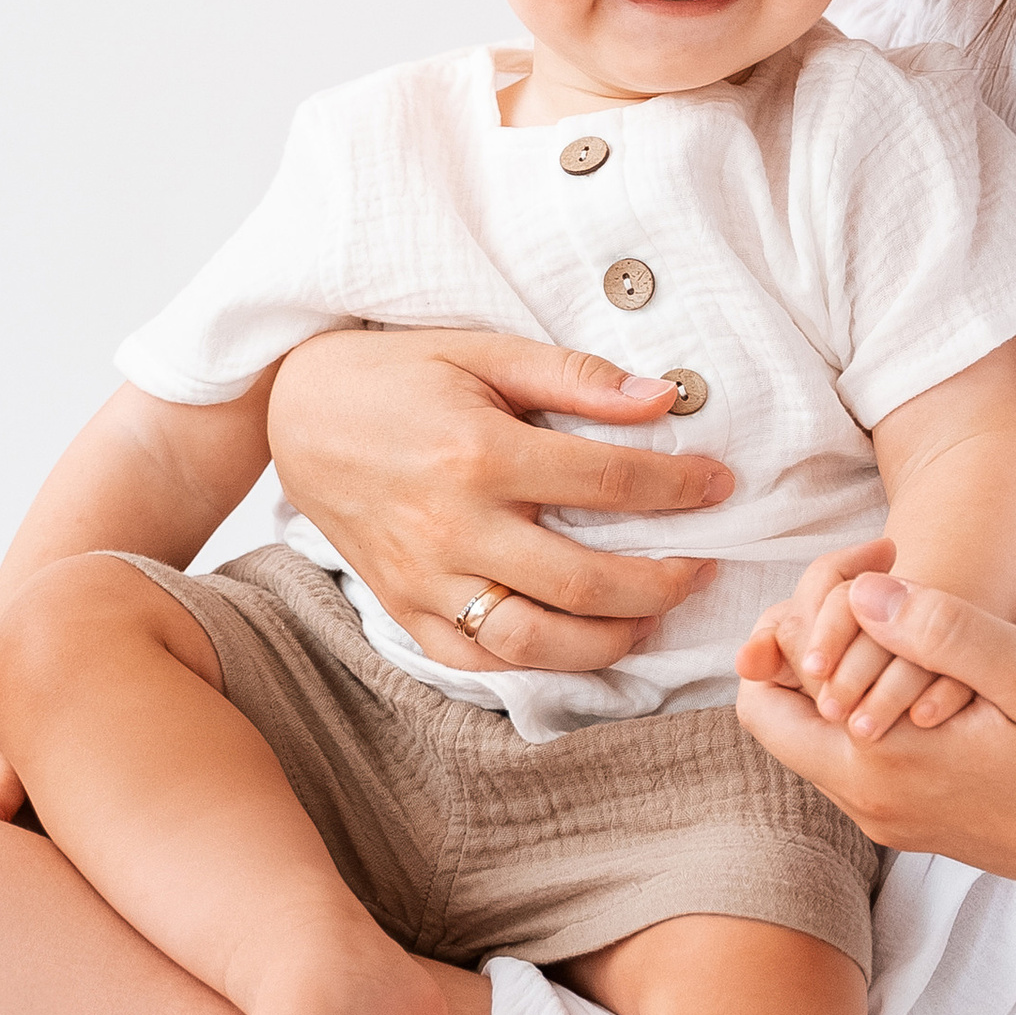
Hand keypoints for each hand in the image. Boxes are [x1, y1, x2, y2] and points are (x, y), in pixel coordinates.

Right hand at [265, 328, 734, 675]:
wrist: (295, 413)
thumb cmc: (397, 374)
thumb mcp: (485, 350)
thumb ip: (575, 378)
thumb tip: (662, 400)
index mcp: (479, 454)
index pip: (608, 485)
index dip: (679, 490)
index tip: (720, 485)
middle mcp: (453, 527)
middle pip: (585, 582)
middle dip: (662, 582)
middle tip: (702, 566)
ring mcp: (424, 580)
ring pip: (537, 642)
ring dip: (610, 640)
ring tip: (651, 615)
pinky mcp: (403, 609)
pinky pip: (478, 661)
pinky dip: (537, 664)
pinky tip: (580, 642)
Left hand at [735, 573, 1015, 979]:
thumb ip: (942, 632)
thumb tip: (859, 595)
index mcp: (881, 769)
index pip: (766, 696)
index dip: (793, 622)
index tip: (869, 574)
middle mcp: (871, 805)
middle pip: (782, 717)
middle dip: (808, 644)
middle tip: (880, 588)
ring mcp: (895, 820)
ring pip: (820, 737)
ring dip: (844, 672)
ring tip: (912, 617)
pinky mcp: (923, 822)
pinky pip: (861, 758)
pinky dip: (874, 706)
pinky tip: (934, 669)